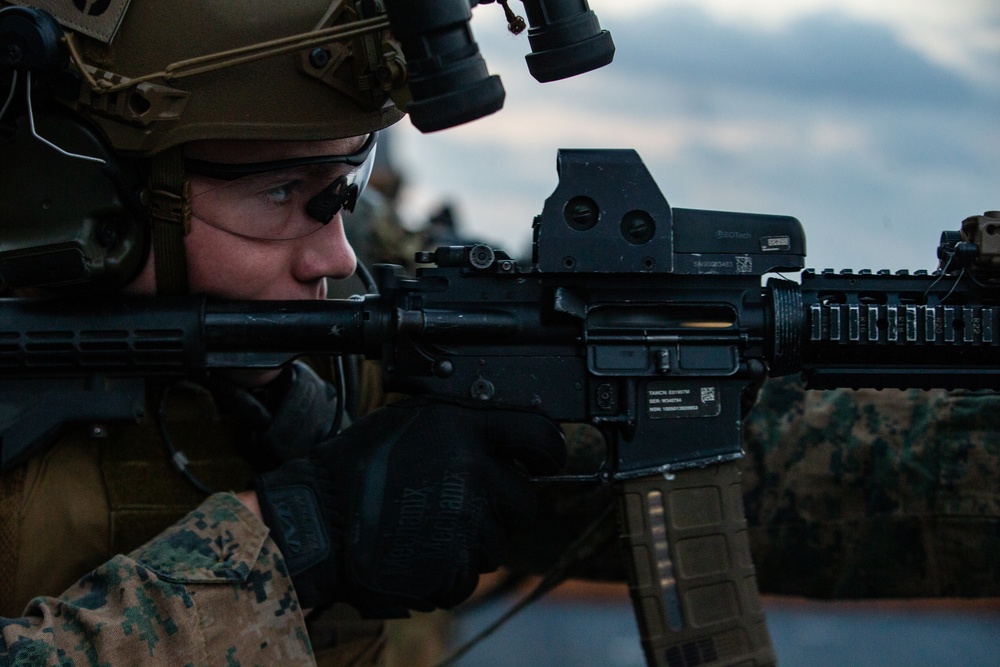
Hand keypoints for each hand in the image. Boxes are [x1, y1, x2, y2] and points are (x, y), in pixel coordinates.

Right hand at [252, 397, 564, 614]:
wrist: (317, 522)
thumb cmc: (356, 466)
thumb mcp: (411, 420)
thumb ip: (462, 424)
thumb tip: (502, 434)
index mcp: (465, 429)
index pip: (540, 436)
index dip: (548, 451)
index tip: (544, 460)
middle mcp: (474, 473)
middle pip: (525, 501)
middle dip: (503, 506)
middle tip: (465, 503)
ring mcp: (466, 522)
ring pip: (497, 542)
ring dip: (472, 540)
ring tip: (428, 527)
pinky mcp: (452, 565)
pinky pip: (469, 573)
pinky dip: (449, 569)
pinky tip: (418, 551)